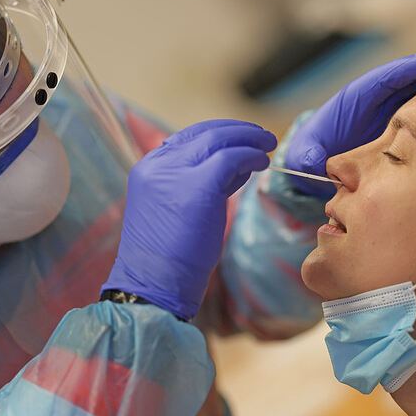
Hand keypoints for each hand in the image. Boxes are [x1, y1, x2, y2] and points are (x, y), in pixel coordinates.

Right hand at [102, 119, 276, 319]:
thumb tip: (233, 169)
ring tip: (268, 146)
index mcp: (147, 168)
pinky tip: (263, 163)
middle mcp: (159, 164)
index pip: (186, 137)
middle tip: (262, 137)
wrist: (154, 284)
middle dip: (237, 131)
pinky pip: (232, 158)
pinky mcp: (200, 185)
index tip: (239, 139)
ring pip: (220, 140)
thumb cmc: (168, 257)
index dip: (217, 135)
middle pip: (204, 133)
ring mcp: (177, 172)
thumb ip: (194, 183)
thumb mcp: (174, 209)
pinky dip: (251, 156)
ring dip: (249, 139)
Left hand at [284, 52, 415, 195]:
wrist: (320, 164)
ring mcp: (396, 107)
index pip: (385, 78)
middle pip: (413, 75)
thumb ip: (309, 155)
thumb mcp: (307, 156)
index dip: (407, 69)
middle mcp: (380, 97)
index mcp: (356, 99)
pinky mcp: (406, 120)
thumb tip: (314, 159)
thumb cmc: (312, 155)